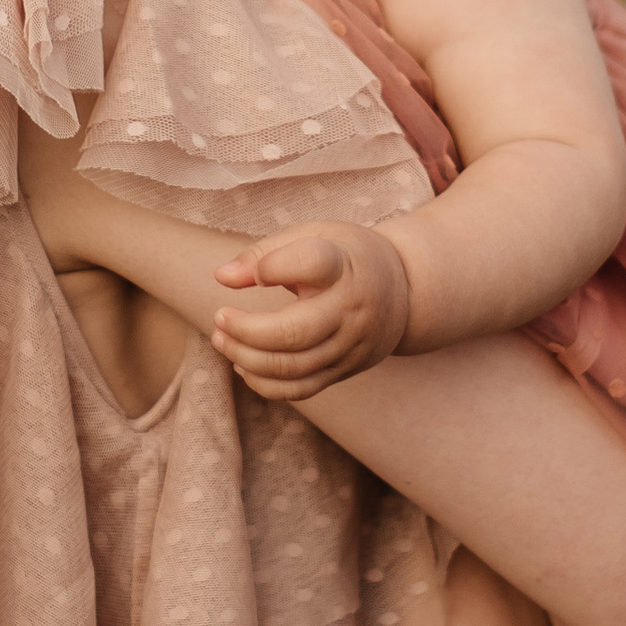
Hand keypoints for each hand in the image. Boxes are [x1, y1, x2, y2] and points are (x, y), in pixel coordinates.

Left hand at [211, 218, 412, 399]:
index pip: (313, 264)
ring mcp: (349, 345)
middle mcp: (350, 309)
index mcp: (343, 266)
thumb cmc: (346, 256)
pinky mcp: (344, 370)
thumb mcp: (314, 235)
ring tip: (221, 339)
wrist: (406, 293)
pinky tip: (243, 365)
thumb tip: (221, 277)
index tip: (255, 272)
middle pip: (294, 332)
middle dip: (245, 330)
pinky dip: (264, 384)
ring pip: (292, 368)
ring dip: (246, 358)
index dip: (274, 267)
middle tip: (219, 318)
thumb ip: (265, 252)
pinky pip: (300, 390)